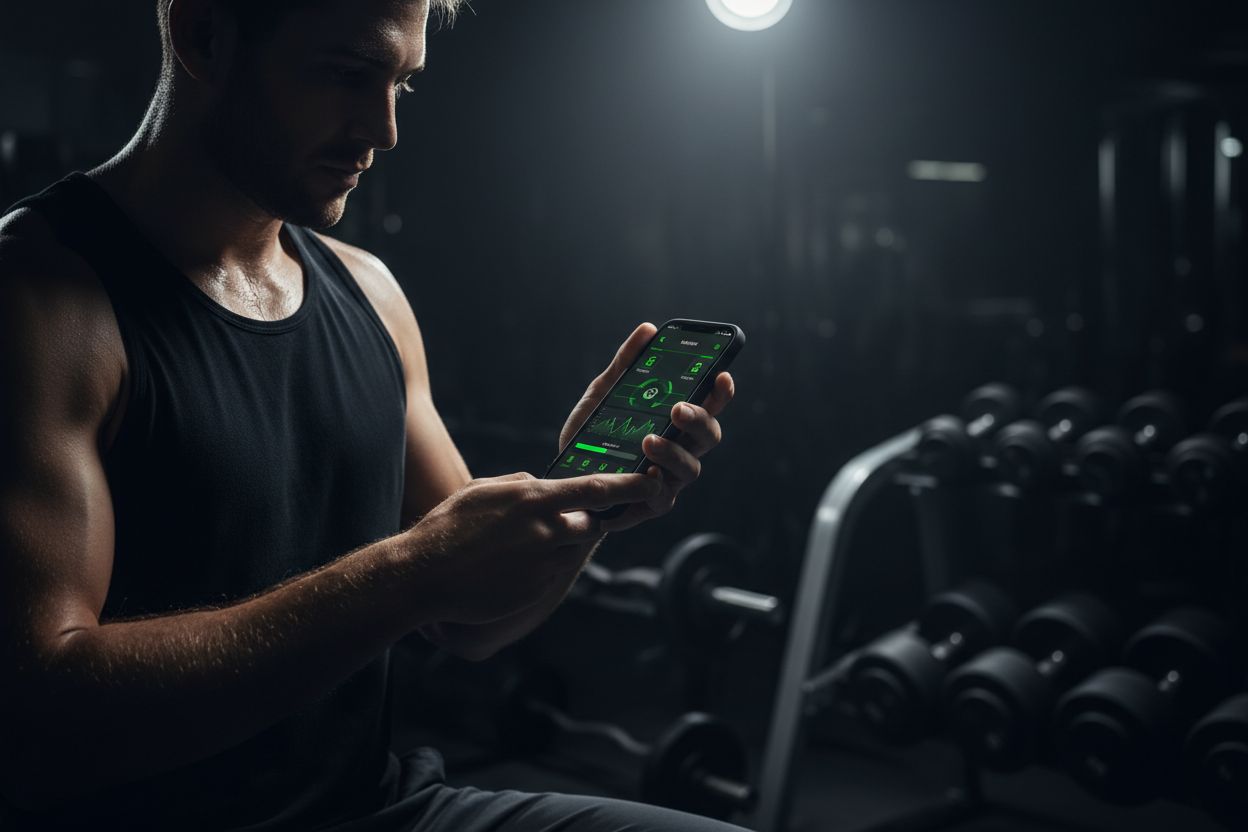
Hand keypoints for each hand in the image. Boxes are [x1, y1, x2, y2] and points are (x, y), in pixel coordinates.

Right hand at [402, 471, 659, 625]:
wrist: (425, 575)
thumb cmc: (448, 527)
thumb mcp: (483, 491)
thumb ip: (519, 485)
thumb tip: (541, 483)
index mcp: (533, 499)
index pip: (594, 489)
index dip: (628, 485)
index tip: (652, 482)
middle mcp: (545, 530)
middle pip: (590, 524)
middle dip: (588, 522)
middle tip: (569, 522)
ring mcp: (542, 563)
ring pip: (570, 551)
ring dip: (558, 547)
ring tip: (519, 547)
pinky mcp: (536, 589)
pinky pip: (550, 575)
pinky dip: (539, 569)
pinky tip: (508, 568)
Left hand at [558, 323, 735, 532]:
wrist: (566, 478)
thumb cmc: (593, 434)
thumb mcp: (604, 394)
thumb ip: (626, 365)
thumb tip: (647, 330)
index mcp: (676, 421)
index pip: (709, 404)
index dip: (721, 392)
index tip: (722, 375)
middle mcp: (681, 449)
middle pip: (708, 436)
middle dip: (698, 420)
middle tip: (678, 408)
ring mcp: (669, 479)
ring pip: (690, 469)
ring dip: (674, 454)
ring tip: (650, 441)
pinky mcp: (649, 505)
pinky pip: (661, 500)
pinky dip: (653, 489)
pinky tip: (642, 476)